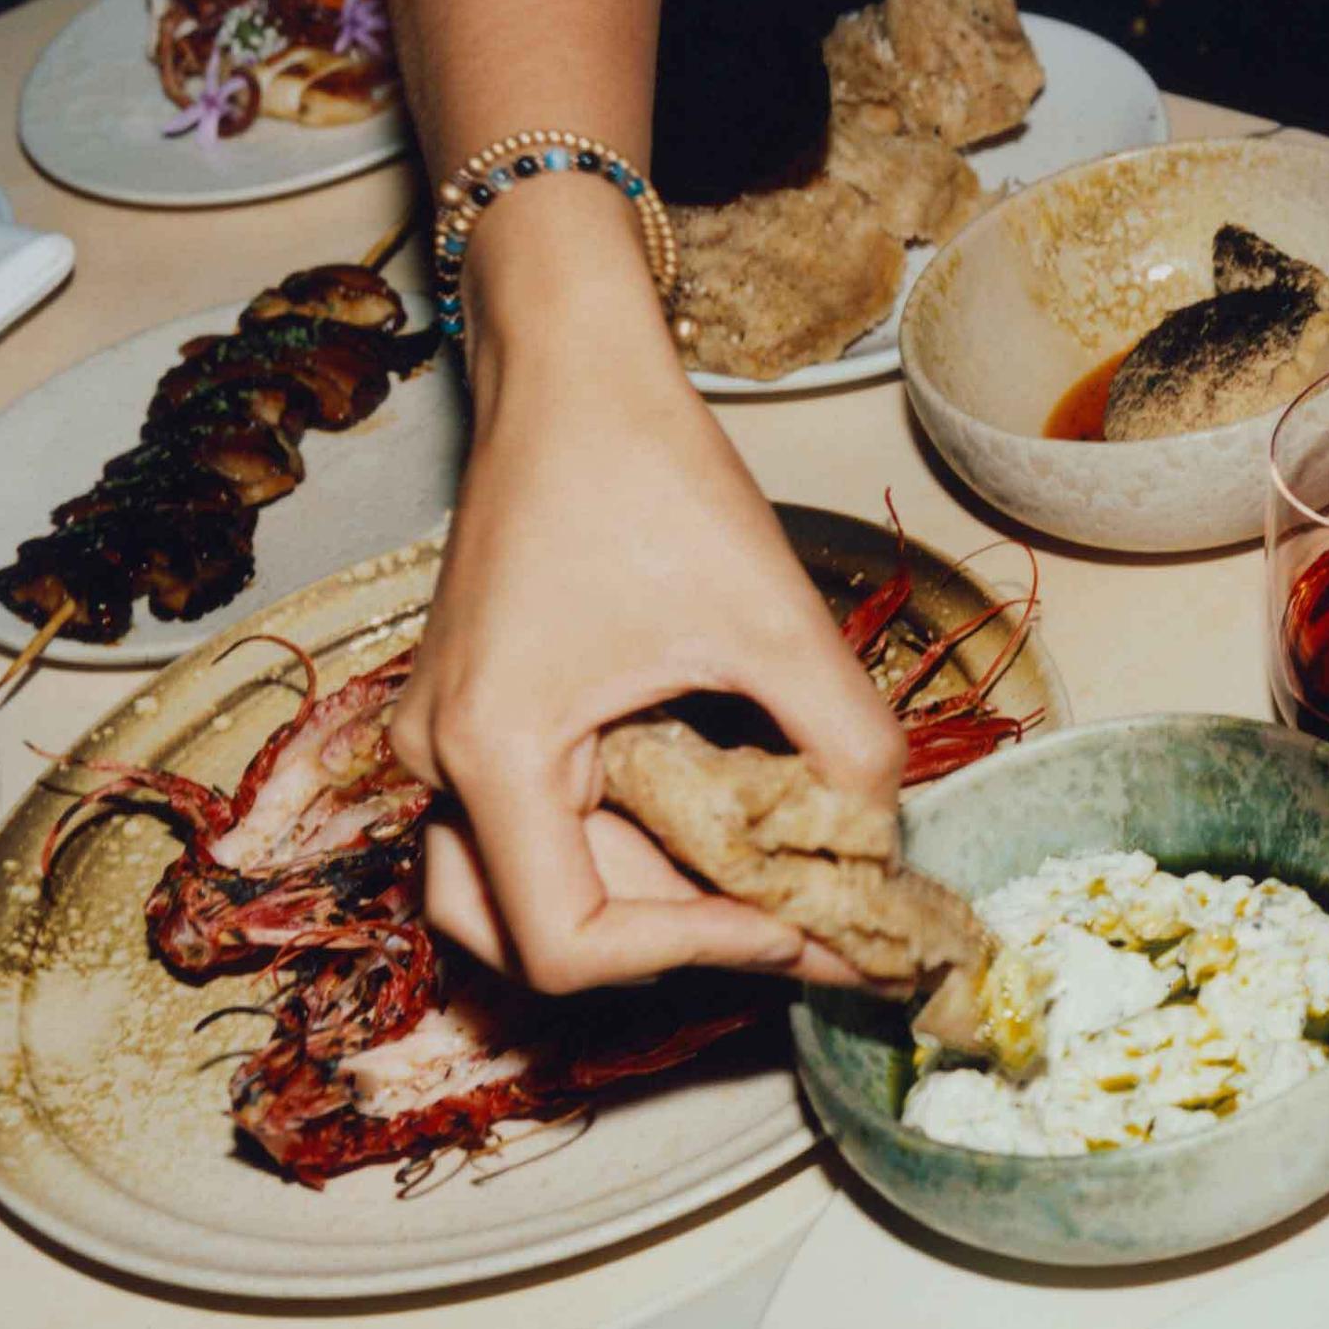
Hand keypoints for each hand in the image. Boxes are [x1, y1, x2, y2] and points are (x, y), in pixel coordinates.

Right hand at [389, 185, 901, 990]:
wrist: (574, 374)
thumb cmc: (649, 474)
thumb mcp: (775, 620)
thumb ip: (845, 744)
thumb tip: (887, 844)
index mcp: (491, 750)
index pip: (564, 943)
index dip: (693, 955)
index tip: (797, 925)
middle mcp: (441, 762)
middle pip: (538, 935)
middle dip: (676, 939)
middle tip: (800, 923)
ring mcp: (450, 744)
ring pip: (533, 892)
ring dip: (655, 900)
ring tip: (776, 879)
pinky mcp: (484, 721)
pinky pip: (545, 830)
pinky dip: (638, 848)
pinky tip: (735, 824)